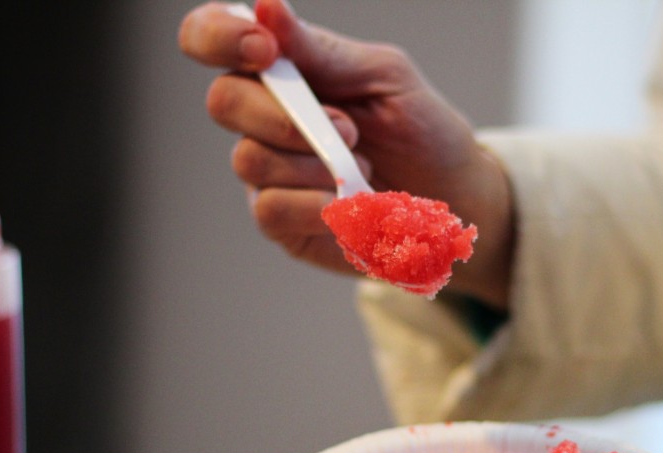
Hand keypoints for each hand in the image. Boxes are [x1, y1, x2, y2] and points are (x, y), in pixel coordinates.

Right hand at [178, 0, 514, 308]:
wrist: (452, 198)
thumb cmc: (419, 130)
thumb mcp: (383, 76)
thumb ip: (322, 51)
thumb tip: (267, 7)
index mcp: (281, 69)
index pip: (210, 36)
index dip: (218, 36)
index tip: (265, 51)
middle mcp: (261, 117)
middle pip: (223, 101)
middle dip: (284, 115)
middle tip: (347, 127)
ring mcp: (266, 172)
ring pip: (249, 159)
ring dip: (313, 163)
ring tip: (361, 166)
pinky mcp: (279, 221)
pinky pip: (271, 209)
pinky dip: (315, 204)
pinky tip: (347, 203)